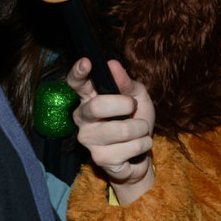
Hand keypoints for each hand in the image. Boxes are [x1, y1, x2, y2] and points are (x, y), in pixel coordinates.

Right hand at [67, 58, 155, 203]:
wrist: (140, 153)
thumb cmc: (135, 119)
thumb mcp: (137, 96)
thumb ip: (126, 82)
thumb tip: (113, 65)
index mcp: (89, 98)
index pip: (76, 83)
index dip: (78, 72)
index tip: (86, 62)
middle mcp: (82, 118)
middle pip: (98, 106)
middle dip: (125, 105)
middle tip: (133, 107)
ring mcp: (88, 140)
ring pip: (121, 130)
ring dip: (140, 128)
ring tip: (139, 130)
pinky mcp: (99, 158)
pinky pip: (131, 147)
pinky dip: (143, 144)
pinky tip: (137, 146)